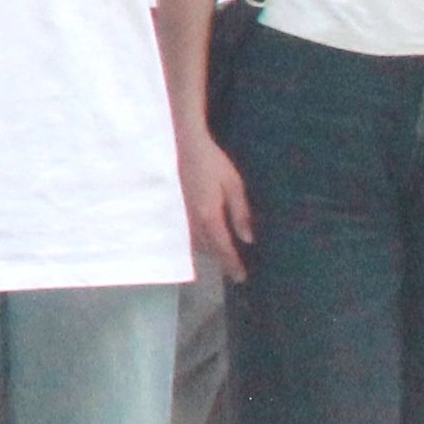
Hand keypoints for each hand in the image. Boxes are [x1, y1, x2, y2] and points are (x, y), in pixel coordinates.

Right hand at [181, 138, 253, 282]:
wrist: (182, 145)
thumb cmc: (212, 163)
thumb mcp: (233, 185)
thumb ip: (240, 212)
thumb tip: (248, 239)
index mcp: (209, 216)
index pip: (223, 247)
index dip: (232, 263)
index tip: (241, 278)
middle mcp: (193, 222)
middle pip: (208, 250)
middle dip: (221, 259)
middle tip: (234, 268)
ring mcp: (181, 217)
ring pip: (196, 244)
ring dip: (209, 252)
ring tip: (221, 255)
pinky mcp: (175, 211)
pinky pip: (187, 234)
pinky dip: (199, 242)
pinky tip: (205, 239)